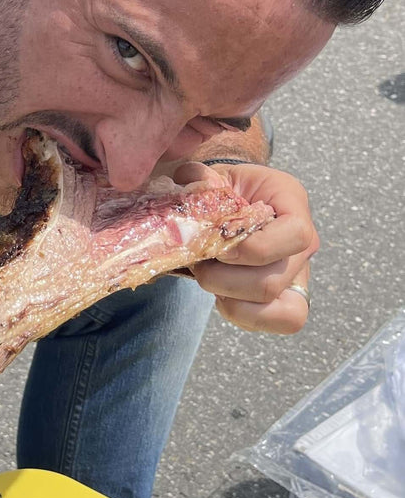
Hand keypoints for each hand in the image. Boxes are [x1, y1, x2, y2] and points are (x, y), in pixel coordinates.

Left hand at [173, 162, 316, 334]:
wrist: (234, 202)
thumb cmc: (226, 189)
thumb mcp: (214, 175)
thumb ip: (200, 178)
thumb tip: (195, 183)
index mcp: (293, 203)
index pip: (295, 235)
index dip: (254, 248)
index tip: (218, 244)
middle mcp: (303, 243)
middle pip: (273, 281)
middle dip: (224, 279)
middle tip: (199, 263)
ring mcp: (298, 273)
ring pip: (278, 309)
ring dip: (231, 299)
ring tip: (209, 278)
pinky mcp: (287, 297)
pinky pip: (274, 321)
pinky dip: (241, 315)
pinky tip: (222, 295)